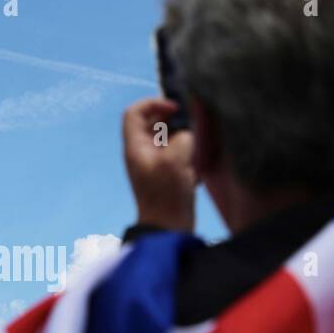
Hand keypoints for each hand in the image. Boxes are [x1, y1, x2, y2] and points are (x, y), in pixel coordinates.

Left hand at [122, 97, 196, 231]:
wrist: (168, 229)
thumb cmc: (167, 195)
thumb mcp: (176, 160)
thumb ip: (183, 137)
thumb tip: (189, 133)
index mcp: (136, 147)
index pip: (135, 112)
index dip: (153, 103)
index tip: (174, 109)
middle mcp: (143, 152)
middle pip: (153, 123)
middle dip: (174, 120)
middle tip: (192, 125)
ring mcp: (155, 163)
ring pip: (168, 138)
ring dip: (185, 137)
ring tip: (198, 146)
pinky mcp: (168, 174)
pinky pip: (178, 154)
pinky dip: (189, 153)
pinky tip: (198, 165)